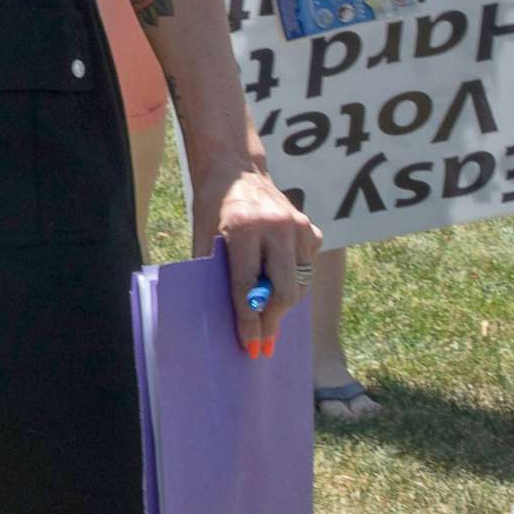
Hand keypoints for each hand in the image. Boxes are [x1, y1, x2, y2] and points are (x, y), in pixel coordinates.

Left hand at [192, 162, 322, 353]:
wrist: (235, 168)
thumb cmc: (212, 203)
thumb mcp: (202, 233)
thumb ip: (211, 270)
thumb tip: (221, 316)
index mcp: (244, 228)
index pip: (248, 286)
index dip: (248, 320)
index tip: (250, 345)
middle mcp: (277, 227)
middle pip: (283, 291)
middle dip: (272, 321)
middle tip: (263, 342)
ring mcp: (299, 227)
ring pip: (299, 284)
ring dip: (284, 305)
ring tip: (268, 320)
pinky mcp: (311, 229)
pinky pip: (306, 268)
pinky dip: (293, 282)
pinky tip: (277, 286)